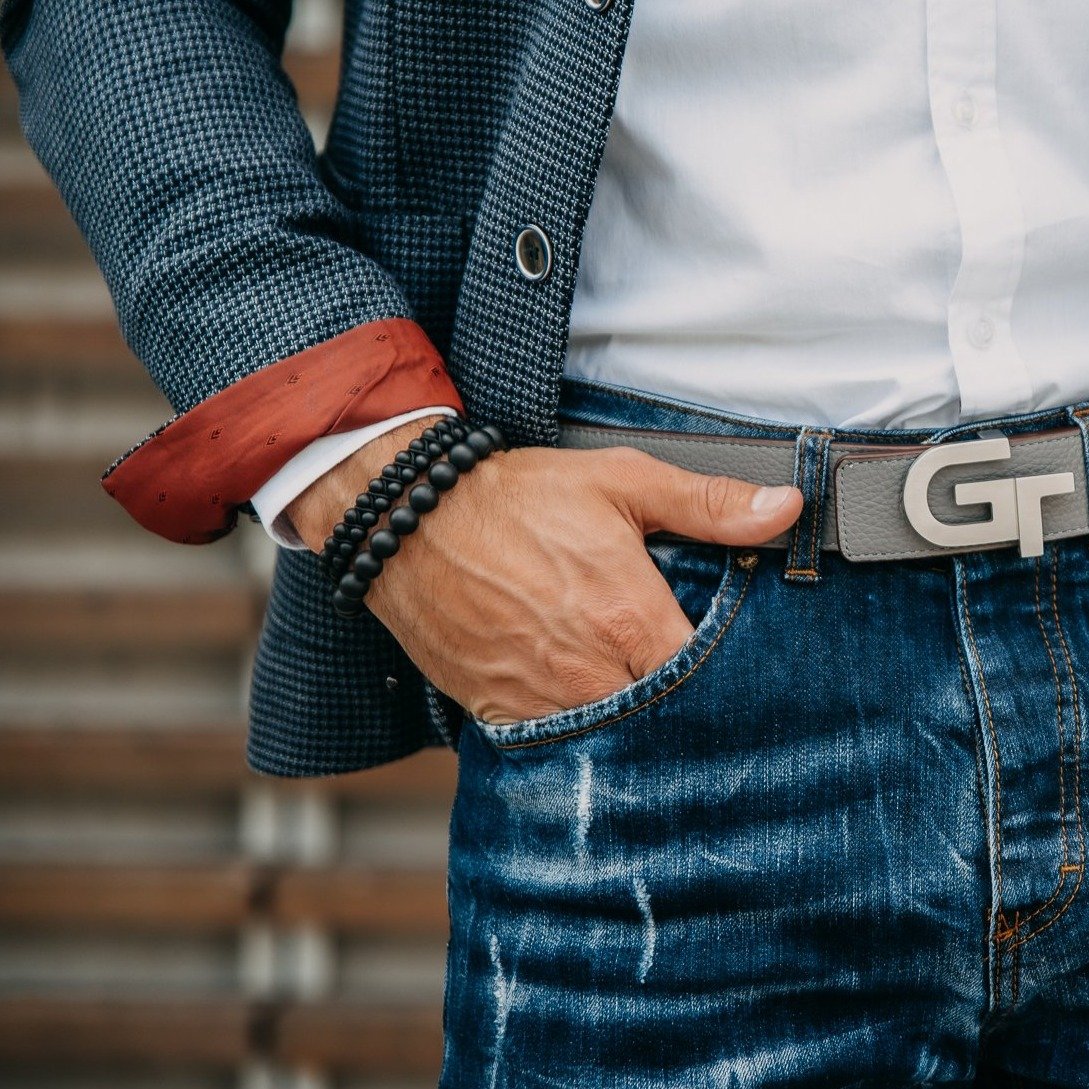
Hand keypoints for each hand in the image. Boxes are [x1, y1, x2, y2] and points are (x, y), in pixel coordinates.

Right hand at [287, 416, 803, 723]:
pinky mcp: (499, 710)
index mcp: (629, 618)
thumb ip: (707, 503)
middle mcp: (588, 670)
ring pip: (609, 739)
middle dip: (678, 705)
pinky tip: (579, 699)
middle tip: (683, 686)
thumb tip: (784, 510)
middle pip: (662, 718)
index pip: (706, 679)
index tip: (730, 670)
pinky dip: (571, 728)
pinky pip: (552, 742)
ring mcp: (541, 697)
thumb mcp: (619, 481)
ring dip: (627, 721)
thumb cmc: (516, 498)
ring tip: (630, 689)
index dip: (724, 677)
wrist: (412, 519)